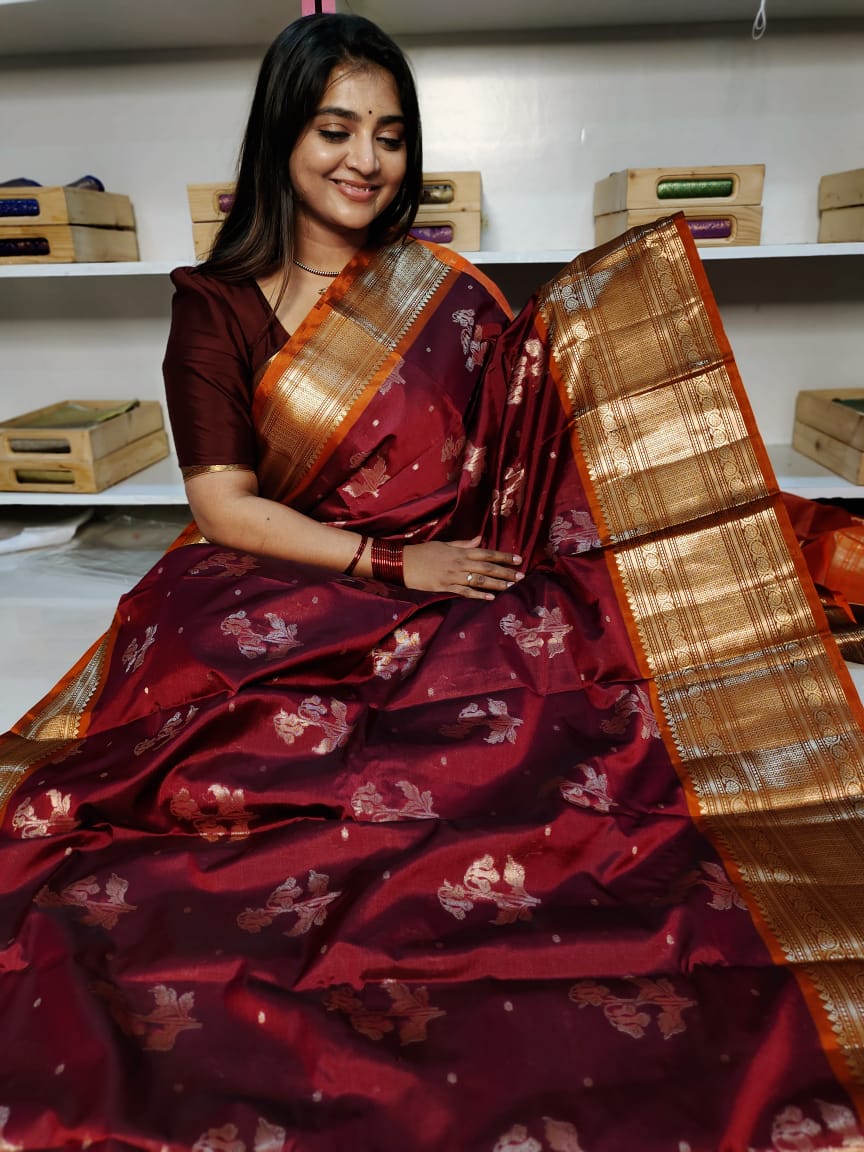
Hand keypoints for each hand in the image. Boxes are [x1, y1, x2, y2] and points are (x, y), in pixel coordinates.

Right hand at [403, 537, 523, 598]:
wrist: (402, 562)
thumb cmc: (423, 552)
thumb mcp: (444, 544)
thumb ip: (463, 544)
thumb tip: (480, 539)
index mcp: (460, 551)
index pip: (487, 553)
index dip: (503, 556)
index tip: (518, 559)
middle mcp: (459, 562)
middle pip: (487, 567)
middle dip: (505, 572)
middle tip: (522, 576)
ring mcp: (452, 575)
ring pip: (479, 580)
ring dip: (497, 584)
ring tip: (511, 587)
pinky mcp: (445, 587)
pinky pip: (465, 591)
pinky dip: (478, 595)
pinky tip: (491, 598)